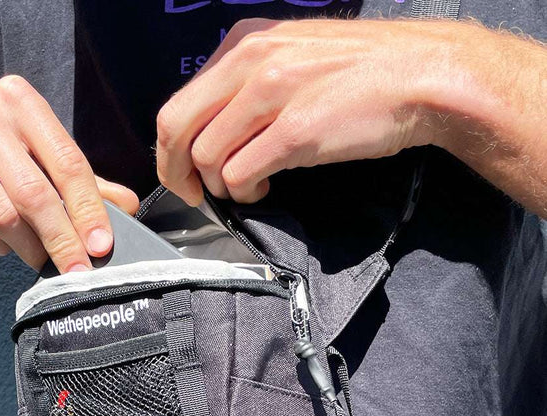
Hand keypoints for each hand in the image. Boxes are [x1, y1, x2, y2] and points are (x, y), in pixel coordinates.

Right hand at [0, 75, 138, 270]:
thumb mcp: (37, 155)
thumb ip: (83, 181)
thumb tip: (129, 207)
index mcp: (20, 101)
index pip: (68, 163)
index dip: (89, 210)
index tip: (101, 246)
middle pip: (35, 193)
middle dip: (62, 240)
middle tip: (76, 270)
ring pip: (4, 215)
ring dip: (29, 247)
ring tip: (40, 258)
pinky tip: (3, 245)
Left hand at [156, 18, 457, 205]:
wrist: (420, 75)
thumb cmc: (358, 72)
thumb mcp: (290, 57)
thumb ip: (246, 84)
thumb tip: (213, 128)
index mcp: (244, 43)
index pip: (178, 103)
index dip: (171, 150)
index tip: (183, 174)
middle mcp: (250, 61)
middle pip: (177, 129)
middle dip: (176, 173)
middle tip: (194, 195)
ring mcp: (272, 95)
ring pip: (207, 157)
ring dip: (219, 186)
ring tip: (247, 189)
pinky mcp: (296, 131)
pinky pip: (240, 175)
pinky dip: (243, 193)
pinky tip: (262, 191)